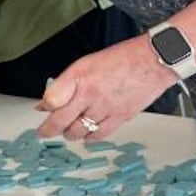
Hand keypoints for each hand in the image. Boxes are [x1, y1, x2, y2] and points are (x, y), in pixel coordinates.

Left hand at [37, 37, 173, 143]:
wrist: (154, 62)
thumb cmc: (124, 58)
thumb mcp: (87, 63)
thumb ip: (67, 83)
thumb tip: (49, 101)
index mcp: (80, 76)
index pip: (51, 100)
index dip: (43, 108)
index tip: (42, 110)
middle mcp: (90, 93)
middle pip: (60, 121)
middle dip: (49, 129)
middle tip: (45, 132)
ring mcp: (105, 107)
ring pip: (78, 131)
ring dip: (70, 133)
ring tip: (69, 131)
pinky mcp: (120, 117)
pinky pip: (98, 135)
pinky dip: (90, 137)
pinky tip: (89, 133)